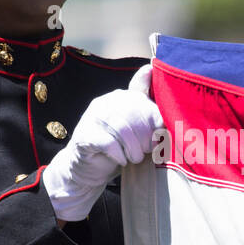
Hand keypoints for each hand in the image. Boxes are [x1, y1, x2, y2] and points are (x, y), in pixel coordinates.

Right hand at [42, 65, 162, 221]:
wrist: (90, 169)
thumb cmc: (120, 148)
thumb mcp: (140, 130)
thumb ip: (151, 112)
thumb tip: (155, 76)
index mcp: (121, 97)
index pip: (144, 101)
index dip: (155, 121)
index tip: (160, 137)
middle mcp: (105, 102)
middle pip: (134, 114)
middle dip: (146, 136)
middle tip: (148, 151)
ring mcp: (92, 117)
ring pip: (122, 128)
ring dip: (134, 148)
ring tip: (136, 158)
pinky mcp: (84, 136)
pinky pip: (108, 142)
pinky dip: (119, 155)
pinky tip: (122, 160)